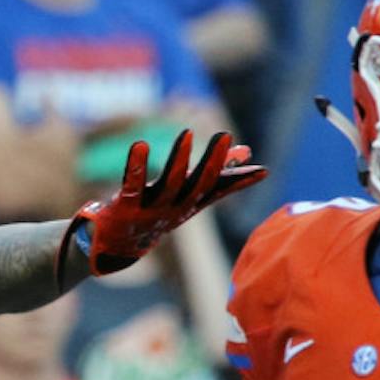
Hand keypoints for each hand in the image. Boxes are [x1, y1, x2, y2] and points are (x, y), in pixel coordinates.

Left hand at [57, 131, 264, 288]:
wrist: (117, 246)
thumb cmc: (158, 212)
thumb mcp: (187, 194)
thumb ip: (215, 174)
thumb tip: (246, 151)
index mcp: (190, 205)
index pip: (218, 191)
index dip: (239, 181)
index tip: (262, 169)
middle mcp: (174, 208)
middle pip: (197, 186)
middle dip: (212, 161)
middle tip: (224, 135)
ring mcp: (150, 209)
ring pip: (169, 184)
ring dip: (179, 159)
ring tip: (187, 133)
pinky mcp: (126, 207)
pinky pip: (133, 184)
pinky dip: (137, 166)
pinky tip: (141, 145)